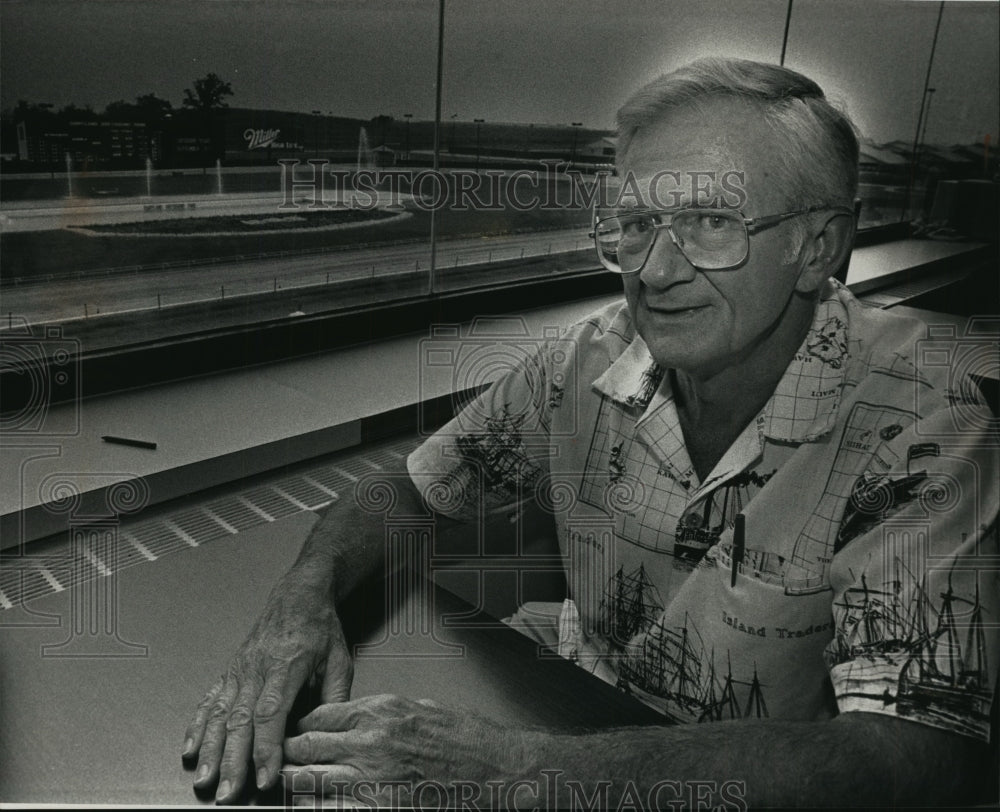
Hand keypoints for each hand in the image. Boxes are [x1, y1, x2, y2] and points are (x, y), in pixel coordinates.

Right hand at [181, 578, 353, 802]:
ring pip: (221, 714)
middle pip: (241, 720)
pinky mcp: (230, 670)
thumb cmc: (320, 626)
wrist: (299, 595)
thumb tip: (328, 732)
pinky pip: (211, 700)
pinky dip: (198, 725)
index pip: (271, 713)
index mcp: (287, 665)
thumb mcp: (340, 659)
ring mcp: (240, 670)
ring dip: (211, 750)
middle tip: (228, 793)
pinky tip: (191, 748)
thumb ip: (335, 697)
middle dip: (233, 761)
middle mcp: (257, 669)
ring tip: (205, 779)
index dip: (266, 748)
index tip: (266, 776)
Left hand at [281, 695, 527, 806]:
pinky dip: (315, 809)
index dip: (300, 726)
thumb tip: (348, 720)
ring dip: (295, 783)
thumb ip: (379, 713)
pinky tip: (309, 808)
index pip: (320, 716)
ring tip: (287, 785)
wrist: (493, 770)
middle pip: (308, 747)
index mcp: (380, 712)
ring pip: (311, 781)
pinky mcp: (379, 809)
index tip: (294, 731)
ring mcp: (372, 780)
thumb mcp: (417, 708)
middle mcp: (370, 743)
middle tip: (280, 758)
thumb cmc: (463, 738)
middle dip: (289, 753)